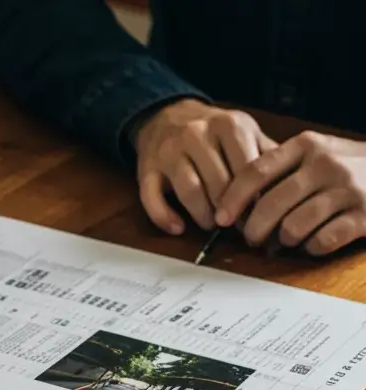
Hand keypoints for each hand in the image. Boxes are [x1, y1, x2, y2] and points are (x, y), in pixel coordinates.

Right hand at [134, 99, 275, 233]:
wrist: (166, 115)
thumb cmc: (211, 131)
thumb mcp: (242, 131)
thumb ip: (265, 153)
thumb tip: (290, 186)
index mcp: (228, 125)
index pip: (247, 171)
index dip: (254, 199)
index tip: (259, 216)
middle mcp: (196, 135)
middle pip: (219, 185)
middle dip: (230, 212)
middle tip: (236, 227)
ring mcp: (169, 152)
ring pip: (190, 192)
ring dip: (203, 216)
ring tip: (211, 225)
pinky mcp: (146, 169)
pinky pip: (152, 199)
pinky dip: (164, 217)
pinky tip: (178, 228)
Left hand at [217, 132, 365, 254]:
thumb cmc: (347, 168)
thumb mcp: (315, 154)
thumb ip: (278, 169)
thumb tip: (232, 199)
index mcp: (307, 145)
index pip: (256, 171)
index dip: (232, 198)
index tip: (220, 218)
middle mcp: (326, 164)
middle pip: (270, 204)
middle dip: (253, 229)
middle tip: (252, 238)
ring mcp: (347, 190)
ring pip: (293, 226)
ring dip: (283, 240)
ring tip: (285, 239)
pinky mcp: (364, 216)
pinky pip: (322, 241)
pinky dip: (311, 247)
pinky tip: (313, 243)